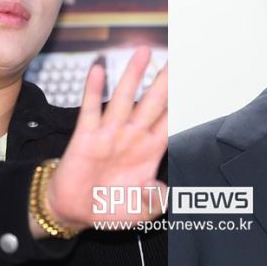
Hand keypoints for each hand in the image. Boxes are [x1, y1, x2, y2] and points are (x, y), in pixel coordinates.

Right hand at [39, 46, 167, 232]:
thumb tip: (164, 193)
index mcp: (149, 151)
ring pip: (125, 98)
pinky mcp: (85, 136)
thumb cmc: (108, 207)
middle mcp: (132, 136)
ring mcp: (109, 133)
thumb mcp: (140, 212)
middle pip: (153, 102)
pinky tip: (99, 70)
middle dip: (164, 80)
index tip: (193, 83)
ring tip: (143, 53)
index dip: (182, 104)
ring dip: (133, 75)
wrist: (73, 211)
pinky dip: (94, 90)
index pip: (170, 121)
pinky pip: (91, 109)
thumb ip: (155, 203)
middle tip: (176, 57)